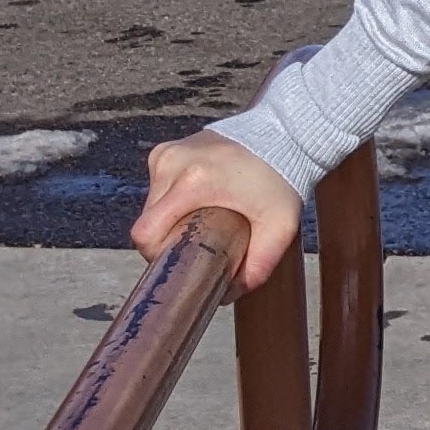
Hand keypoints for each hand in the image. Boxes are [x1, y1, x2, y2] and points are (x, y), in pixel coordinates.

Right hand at [133, 131, 302, 289]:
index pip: (146, 234)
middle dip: (168, 239)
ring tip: (204, 218)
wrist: (283, 134)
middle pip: (147, 222)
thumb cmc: (282, 180)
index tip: (185, 259)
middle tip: (202, 241)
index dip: (158, 255)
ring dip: (170, 219)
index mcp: (192, 182)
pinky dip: (172, 200)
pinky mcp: (166, 149)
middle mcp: (172, 163)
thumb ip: (258, 267)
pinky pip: (157, 188)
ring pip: (150, 206)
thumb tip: (225, 296)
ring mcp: (166, 153)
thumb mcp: (279, 228)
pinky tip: (200, 199)